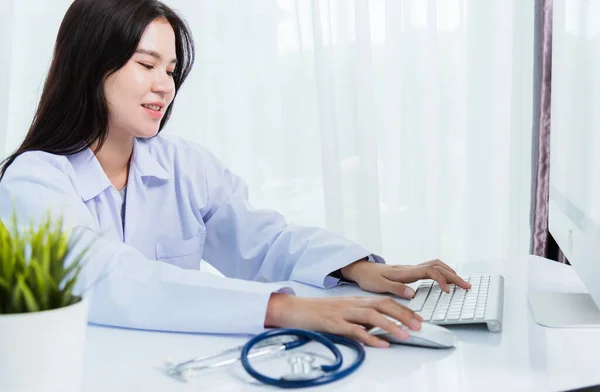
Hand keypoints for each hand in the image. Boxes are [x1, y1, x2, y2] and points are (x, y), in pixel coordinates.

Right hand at [264, 293, 422, 347]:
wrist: (296, 309)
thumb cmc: (319, 312)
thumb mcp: (344, 312)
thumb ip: (361, 319)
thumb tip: (379, 328)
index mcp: (357, 300)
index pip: (385, 301)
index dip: (403, 309)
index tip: (418, 319)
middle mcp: (353, 304)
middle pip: (383, 305)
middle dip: (403, 315)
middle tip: (418, 326)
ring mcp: (344, 312)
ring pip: (372, 315)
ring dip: (391, 325)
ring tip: (405, 335)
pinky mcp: (334, 323)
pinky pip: (355, 330)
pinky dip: (370, 337)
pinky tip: (382, 343)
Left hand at [340, 259, 470, 298]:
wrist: (362, 269)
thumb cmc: (370, 278)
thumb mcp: (379, 286)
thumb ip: (396, 289)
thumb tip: (412, 293)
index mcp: (405, 272)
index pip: (429, 271)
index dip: (441, 280)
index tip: (449, 291)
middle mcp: (411, 268)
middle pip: (437, 266)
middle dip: (454, 275)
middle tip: (467, 286)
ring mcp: (411, 268)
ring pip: (436, 264)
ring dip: (450, 272)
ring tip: (462, 282)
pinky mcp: (411, 270)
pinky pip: (431, 268)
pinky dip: (443, 272)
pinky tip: (447, 279)